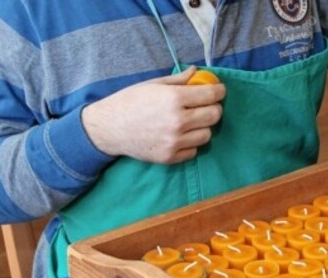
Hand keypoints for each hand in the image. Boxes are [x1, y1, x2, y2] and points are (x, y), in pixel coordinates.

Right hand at [81, 66, 224, 163]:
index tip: (219, 90)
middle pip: (214, 115)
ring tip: (190, 121)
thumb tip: (196, 72)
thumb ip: (179, 80)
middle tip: (206, 106)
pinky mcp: (170, 157)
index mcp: (174, 98)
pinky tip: (180, 135)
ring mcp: (175, 141)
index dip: (219, 90)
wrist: (109, 128)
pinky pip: (194, 150)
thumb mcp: (153, 84)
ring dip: (202, 127)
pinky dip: (191, 143)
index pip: (211, 95)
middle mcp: (178, 121)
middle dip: (213, 108)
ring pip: (207, 135)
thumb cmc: (130, 102)